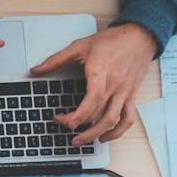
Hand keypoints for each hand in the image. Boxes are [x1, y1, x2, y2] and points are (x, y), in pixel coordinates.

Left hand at [30, 23, 157, 145]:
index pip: (94, 99)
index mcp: (102, 73)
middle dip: (82, 127)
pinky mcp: (131, 95)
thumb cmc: (113, 40)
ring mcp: (125, 92)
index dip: (80, 114)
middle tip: (66, 130)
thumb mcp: (80, 46)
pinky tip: (104, 136)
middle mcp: (115, 85)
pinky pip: (128, 118)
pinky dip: (117, 131)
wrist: (140, 35)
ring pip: (114, 120)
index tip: (67, 122)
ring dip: (97, 134)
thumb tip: (35, 70)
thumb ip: (56, 59)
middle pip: (101, 114)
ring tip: (81, 141)